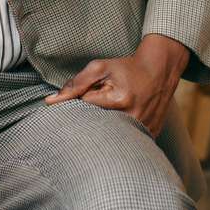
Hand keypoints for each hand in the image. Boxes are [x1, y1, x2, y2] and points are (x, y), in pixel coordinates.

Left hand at [43, 33, 190, 134]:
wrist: (160, 71)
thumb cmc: (127, 68)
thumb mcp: (99, 68)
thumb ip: (75, 84)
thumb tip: (50, 102)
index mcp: (119, 100)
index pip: (85, 109)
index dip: (82, 102)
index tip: (89, 95)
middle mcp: (133, 118)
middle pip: (97, 127)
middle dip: (91, 118)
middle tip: (100, 104)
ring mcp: (144, 130)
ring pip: (111, 136)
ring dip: (106, 127)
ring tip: (113, 110)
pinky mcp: (150, 135)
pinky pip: (128, 141)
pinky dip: (120, 134)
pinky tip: (122, 121)